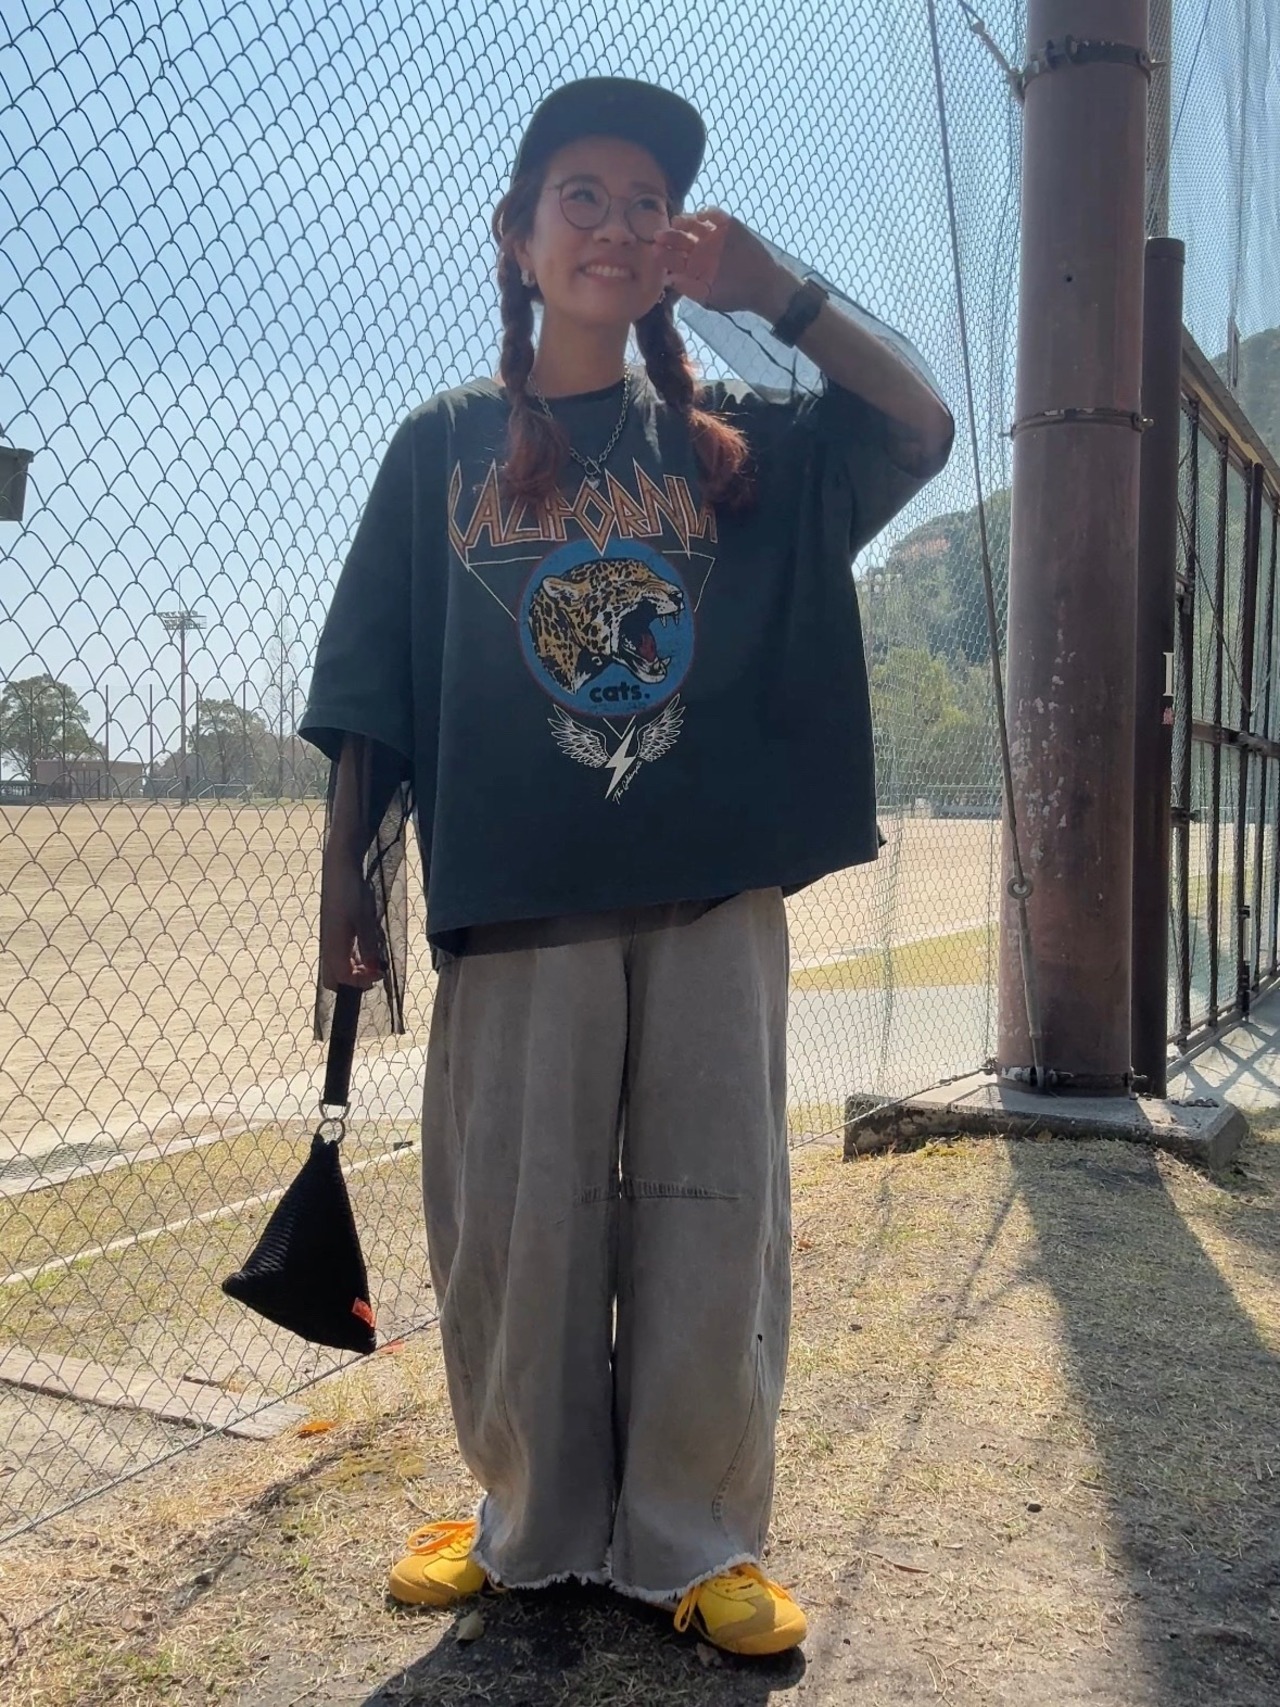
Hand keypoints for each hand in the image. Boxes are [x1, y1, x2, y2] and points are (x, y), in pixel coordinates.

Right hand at [319, 855, 384, 990]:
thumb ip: (369, 946)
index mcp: (334, 946)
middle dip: (354, 982)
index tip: (380, 974)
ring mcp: (330, 939)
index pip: (343, 978)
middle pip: (334, 978)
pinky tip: (366, 951)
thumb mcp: (365, 920)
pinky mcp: (334, 932)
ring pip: (338, 967)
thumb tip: (374, 968)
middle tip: (374, 973)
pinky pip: (341, 955)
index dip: (362, 982)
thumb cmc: (352, 893)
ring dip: (355, 970)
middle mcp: (328, 946)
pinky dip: (353, 959)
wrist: (340, 870)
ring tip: (374, 962)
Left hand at [655, 209, 792, 318]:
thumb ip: (689, 288)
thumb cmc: (735, 295)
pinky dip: (708, 213)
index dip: (663, 255)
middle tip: (659, 235)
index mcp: (692, 267)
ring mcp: (713, 236)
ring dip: (685, 222)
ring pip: (694, 225)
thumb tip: (668, 280)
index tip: (654, 251)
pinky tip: (701, 216)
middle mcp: (700, 249)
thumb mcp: (709, 296)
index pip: (673, 258)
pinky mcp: (728, 225)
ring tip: (677, 222)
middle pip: (680, 239)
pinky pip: (715, 215)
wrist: (764, 285)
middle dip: (669, 237)